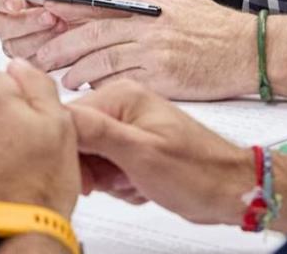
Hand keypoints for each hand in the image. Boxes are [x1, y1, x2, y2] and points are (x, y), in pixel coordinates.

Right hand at [0, 0, 100, 64]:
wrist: (81, 12)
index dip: (0, 0)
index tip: (16, 4)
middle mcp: (4, 17)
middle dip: (25, 22)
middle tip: (49, 17)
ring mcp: (13, 40)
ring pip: (14, 46)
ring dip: (40, 38)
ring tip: (62, 26)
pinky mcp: (27, 57)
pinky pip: (30, 61)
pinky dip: (47, 53)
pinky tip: (62, 42)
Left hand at [31, 0, 253, 99]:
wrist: (251, 52)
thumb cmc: (220, 29)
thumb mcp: (186, 0)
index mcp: (150, 9)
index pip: (99, 8)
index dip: (69, 13)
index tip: (46, 15)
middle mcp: (148, 29)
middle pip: (93, 37)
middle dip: (62, 48)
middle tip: (41, 59)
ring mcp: (155, 55)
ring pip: (104, 63)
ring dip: (79, 72)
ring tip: (64, 81)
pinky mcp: (165, 81)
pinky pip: (125, 86)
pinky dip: (106, 89)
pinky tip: (94, 93)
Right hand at [68, 81, 248, 226]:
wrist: (230, 190)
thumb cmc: (198, 171)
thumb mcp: (140, 153)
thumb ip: (95, 132)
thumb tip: (57, 116)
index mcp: (122, 96)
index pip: (69, 118)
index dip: (71, 152)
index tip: (88, 175)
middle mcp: (123, 107)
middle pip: (78, 140)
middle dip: (95, 169)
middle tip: (119, 179)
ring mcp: (129, 129)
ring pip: (92, 159)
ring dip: (109, 180)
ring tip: (135, 181)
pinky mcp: (134, 149)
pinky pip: (107, 169)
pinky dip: (120, 184)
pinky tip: (140, 185)